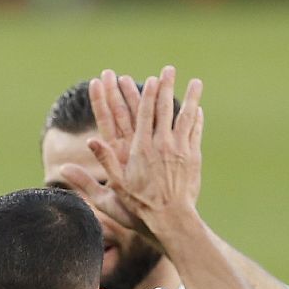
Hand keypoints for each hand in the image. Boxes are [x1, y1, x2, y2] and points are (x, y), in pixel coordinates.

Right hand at [65, 67, 203, 237]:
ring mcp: (180, 150)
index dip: (146, 94)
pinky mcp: (192, 158)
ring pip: (185, 117)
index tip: (149, 79)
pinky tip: (199, 109)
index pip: (143, 114)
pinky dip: (197, 118)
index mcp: (141, 149)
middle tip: (169, 69)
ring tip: (195, 82)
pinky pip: (195, 132)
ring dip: (190, 97)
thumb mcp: (115, 186)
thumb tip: (90, 141)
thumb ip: (104, 162)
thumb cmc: (139, 206)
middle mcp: (162, 145)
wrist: (171, 219)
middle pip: (164, 109)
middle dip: (166, 87)